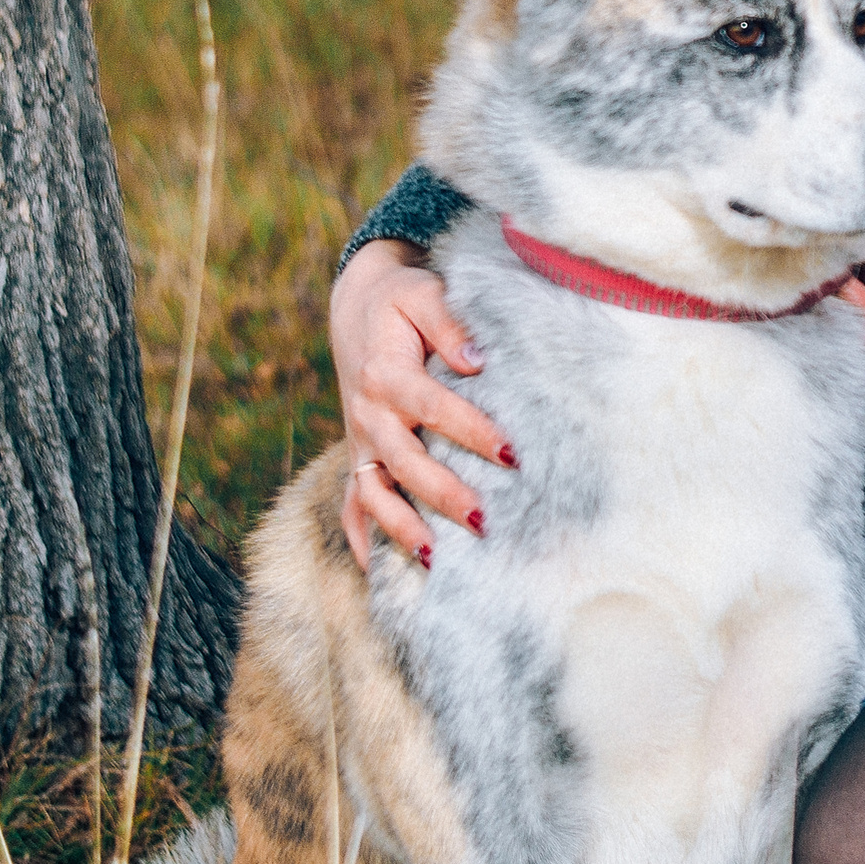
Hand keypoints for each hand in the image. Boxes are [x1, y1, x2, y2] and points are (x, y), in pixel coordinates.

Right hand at [331, 242, 511, 572]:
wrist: (356, 306)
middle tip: (484, 520)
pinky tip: (380, 568)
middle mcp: (367, 413)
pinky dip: (362, 535)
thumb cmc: (400, 301)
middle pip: (403, 461)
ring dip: (400, 526)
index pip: (432, 408)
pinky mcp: (357, 454)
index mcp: (386, 374)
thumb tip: (476, 359)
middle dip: (442, 494)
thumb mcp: (421, 295)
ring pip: (373, 492)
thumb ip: (448, 323)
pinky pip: (352, 501)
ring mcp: (359, 439)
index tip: (512, 454)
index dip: (471, 431)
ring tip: (435, 557)